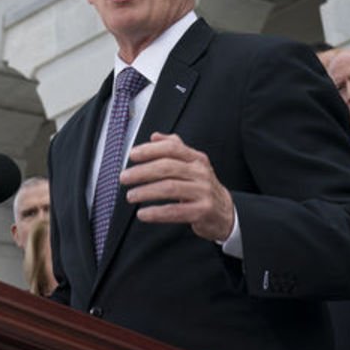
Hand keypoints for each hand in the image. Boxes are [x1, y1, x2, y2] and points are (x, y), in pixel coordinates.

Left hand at [119, 132, 234, 241]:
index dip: (150, 150)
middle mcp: (201, 173)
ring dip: (146, 192)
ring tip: (131, 195)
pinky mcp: (202, 211)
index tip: (132, 155)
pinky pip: (175, 211)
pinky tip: (143, 214)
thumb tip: (155, 136)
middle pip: (167, 167)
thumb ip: (175, 148)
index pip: (172, 148)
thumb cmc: (202, 187)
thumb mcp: (193, 165)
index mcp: (197, 159)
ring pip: (170, 188)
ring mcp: (203, 192)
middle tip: (125, 177)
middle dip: (142, 172)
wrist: (225, 212)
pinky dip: (157, 212)